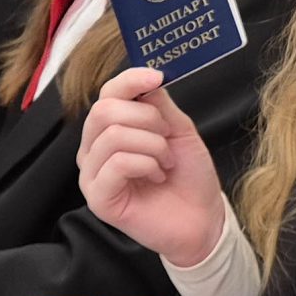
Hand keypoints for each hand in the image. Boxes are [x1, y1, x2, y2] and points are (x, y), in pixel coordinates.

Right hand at [76, 66, 223, 265]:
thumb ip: (158, 104)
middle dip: (147, 119)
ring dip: (152, 145)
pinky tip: (157, 176)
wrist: (203, 218)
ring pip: (113, 136)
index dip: (130, 81)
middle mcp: (94, 149)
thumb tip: (146, 76)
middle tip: (168, 138)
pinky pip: (117, 163)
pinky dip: (146, 164)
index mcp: (111, 130)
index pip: (107, 94)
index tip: (157, 77)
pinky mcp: (98, 198)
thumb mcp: (178, 130)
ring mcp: (92, 175)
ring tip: (166, 162)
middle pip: (104, 111)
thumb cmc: (189, 177)